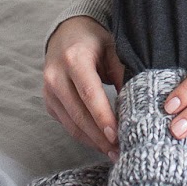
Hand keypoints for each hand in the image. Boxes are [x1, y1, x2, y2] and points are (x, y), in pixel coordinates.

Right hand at [43, 16, 125, 159]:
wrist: (66, 32)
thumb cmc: (94, 40)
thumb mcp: (112, 47)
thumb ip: (123, 71)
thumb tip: (137, 101)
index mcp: (74, 58)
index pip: (89, 93)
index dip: (103, 117)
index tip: (117, 136)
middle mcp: (56, 75)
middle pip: (79, 114)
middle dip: (100, 137)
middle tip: (119, 152)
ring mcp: (49, 90)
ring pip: (71, 124)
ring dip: (92, 142)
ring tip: (112, 152)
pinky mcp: (49, 102)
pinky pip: (67, 124)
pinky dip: (84, 136)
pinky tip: (100, 143)